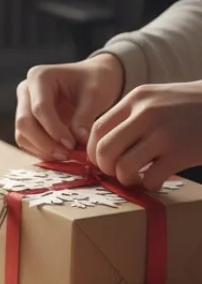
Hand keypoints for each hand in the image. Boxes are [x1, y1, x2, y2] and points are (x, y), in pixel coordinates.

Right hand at [15, 54, 124, 159]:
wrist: (94, 78)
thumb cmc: (96, 81)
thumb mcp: (95, 94)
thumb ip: (85, 117)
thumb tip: (78, 141)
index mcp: (39, 77)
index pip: (39, 108)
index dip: (53, 129)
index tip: (72, 145)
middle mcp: (26, 91)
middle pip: (24, 122)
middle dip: (44, 143)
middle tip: (67, 155)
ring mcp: (23, 106)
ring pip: (22, 134)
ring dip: (42, 150)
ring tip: (66, 156)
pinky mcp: (27, 120)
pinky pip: (26, 141)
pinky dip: (41, 151)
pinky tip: (60, 154)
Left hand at [87, 81, 201, 188]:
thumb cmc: (190, 107)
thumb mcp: (157, 99)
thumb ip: (131, 116)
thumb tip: (102, 145)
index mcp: (136, 99)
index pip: (97, 128)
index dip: (93, 150)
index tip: (101, 160)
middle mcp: (146, 113)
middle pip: (105, 150)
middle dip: (105, 168)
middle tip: (116, 172)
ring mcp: (164, 133)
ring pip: (124, 167)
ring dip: (126, 179)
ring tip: (136, 177)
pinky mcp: (182, 152)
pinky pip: (151, 178)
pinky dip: (149, 184)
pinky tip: (156, 180)